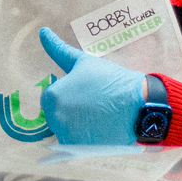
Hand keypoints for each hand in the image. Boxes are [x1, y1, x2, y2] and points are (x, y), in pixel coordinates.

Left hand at [38, 28, 146, 145]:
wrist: (139, 105)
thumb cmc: (110, 81)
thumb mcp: (83, 62)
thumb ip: (58, 49)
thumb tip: (42, 31)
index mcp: (52, 96)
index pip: (50, 98)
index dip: (69, 95)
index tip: (86, 93)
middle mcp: (55, 117)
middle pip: (56, 115)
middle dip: (70, 110)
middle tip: (94, 104)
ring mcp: (67, 135)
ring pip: (64, 129)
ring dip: (76, 125)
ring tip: (98, 115)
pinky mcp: (80, 148)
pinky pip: (74, 144)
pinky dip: (84, 138)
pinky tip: (99, 128)